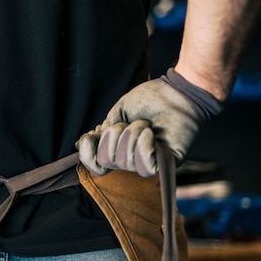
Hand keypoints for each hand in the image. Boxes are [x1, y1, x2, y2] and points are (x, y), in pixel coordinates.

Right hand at [77, 68, 222, 176]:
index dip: (87, 155)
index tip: (92, 136)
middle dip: (114, 137)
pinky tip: (151, 133)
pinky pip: (145, 167)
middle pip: (107, 162)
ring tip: (145, 124)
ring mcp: (147, 162)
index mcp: (117, 147)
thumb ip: (103, 131)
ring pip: (125, 162)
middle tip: (130, 122)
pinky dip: (144, 146)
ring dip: (132, 136)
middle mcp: (129, 158)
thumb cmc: (149, 100)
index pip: (95, 165)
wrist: (177, 92)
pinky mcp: (164, 164)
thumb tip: (83, 145)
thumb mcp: (118, 112)